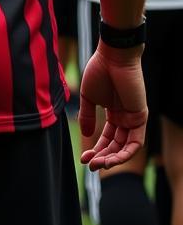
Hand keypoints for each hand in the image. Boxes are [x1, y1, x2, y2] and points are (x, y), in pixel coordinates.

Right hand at [79, 41, 147, 170]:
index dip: (96, 150)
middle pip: (115, 145)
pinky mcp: (140, 117)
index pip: (107, 138)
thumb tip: (85, 135)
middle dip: (103, 157)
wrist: (112, 57)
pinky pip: (136, 142)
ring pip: (125, 147)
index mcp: (113, 113)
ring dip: (113, 158)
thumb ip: (86, 115)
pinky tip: (112, 158)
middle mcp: (124, 119)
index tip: (83, 159)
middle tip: (90, 166)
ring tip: (99, 164)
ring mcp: (133, 119)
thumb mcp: (88, 97)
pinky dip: (125, 152)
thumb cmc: (99, 71)